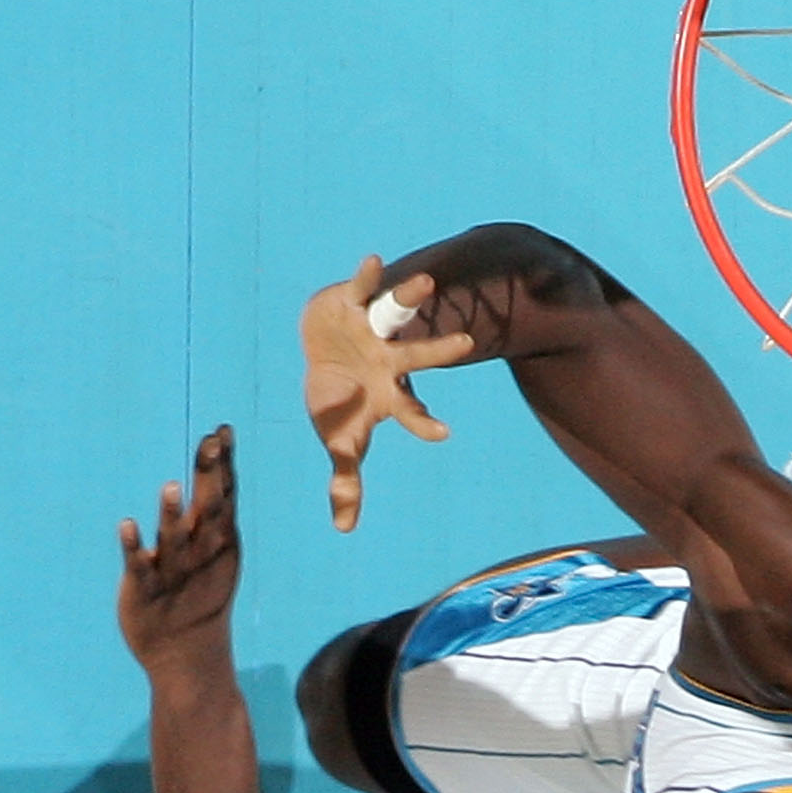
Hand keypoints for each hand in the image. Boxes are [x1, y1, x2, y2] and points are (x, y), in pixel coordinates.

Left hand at [117, 426, 242, 672]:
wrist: (185, 654)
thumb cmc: (199, 594)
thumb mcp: (215, 552)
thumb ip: (214, 510)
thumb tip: (219, 465)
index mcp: (220, 541)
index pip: (224, 495)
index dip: (223, 464)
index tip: (221, 431)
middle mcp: (200, 552)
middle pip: (206, 510)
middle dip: (208, 477)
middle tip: (209, 444)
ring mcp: (173, 571)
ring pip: (173, 539)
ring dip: (170, 514)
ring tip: (169, 487)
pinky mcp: (145, 590)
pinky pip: (139, 566)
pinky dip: (133, 546)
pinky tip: (126, 525)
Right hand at [300, 255, 479, 531]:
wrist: (324, 348)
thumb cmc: (340, 398)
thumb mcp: (341, 441)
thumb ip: (346, 482)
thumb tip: (345, 531)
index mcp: (388, 394)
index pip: (411, 412)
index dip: (424, 422)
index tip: (443, 432)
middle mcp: (388, 359)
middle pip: (418, 356)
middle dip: (440, 351)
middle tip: (467, 345)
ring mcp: (374, 329)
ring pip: (397, 313)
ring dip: (409, 296)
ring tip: (428, 281)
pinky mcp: (352, 302)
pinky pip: (363, 287)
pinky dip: (367, 275)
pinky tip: (374, 261)